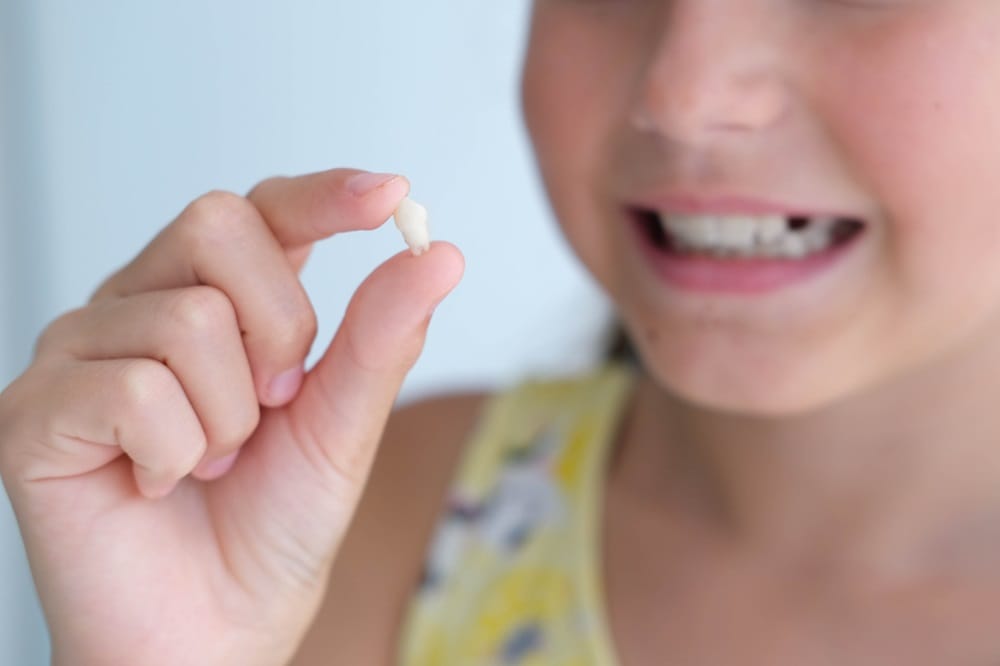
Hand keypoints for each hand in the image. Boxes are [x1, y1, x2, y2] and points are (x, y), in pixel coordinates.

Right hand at [0, 169, 462, 664]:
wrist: (215, 630)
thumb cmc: (273, 527)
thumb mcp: (343, 426)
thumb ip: (379, 337)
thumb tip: (439, 254)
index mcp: (215, 300)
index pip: (261, 209)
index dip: (322, 194)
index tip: (388, 197)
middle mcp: (139, 305)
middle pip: (217, 226)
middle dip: (279, 328)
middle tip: (272, 407)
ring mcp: (81, 352)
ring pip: (185, 317)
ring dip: (230, 414)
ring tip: (212, 461)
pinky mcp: (36, 410)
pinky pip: (134, 388)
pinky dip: (175, 452)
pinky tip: (156, 483)